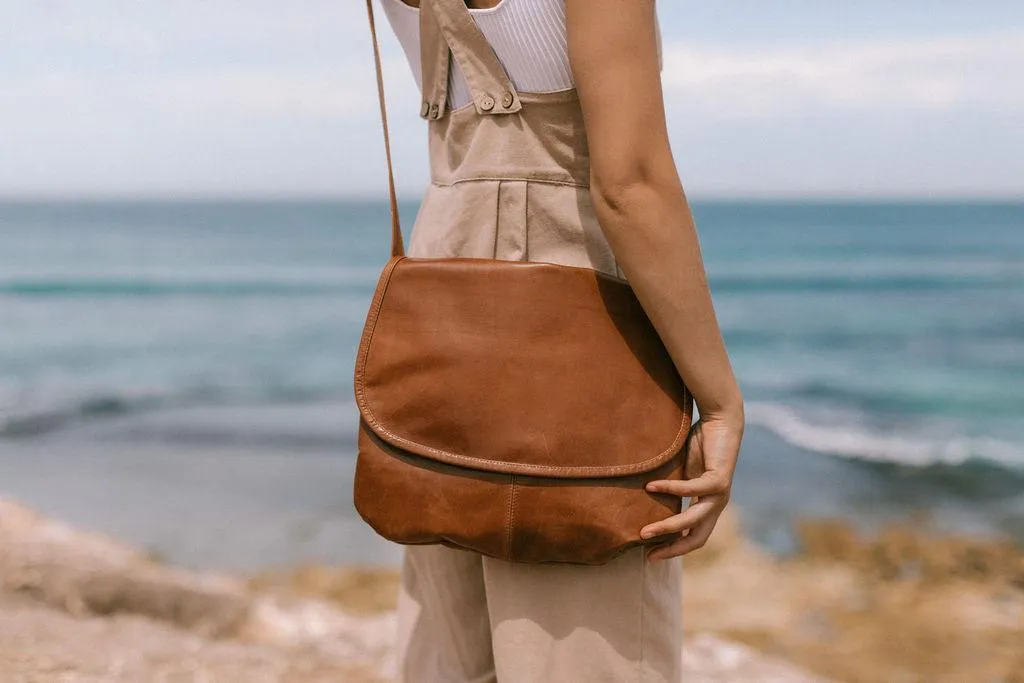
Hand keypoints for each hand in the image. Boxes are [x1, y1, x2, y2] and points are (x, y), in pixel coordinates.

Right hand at [640, 410, 742, 559]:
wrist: (722, 421)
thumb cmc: (701, 444)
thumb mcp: (683, 472)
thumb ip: (672, 489)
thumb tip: (645, 497)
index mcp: (709, 505)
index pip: (693, 537)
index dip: (674, 548)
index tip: (649, 554)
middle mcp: (717, 504)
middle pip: (697, 538)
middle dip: (672, 548)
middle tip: (647, 554)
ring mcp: (720, 495)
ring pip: (693, 520)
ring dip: (668, 527)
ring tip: (645, 531)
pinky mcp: (719, 480)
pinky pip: (691, 490)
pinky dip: (670, 489)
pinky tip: (650, 486)